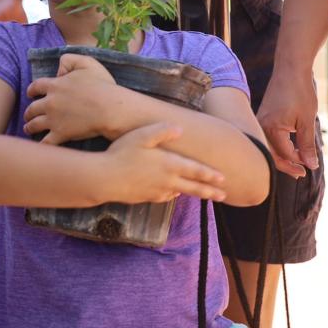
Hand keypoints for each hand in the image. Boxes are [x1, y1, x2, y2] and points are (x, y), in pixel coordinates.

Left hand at [23, 53, 117, 143]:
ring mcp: (53, 120)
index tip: (30, 94)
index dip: (31, 90)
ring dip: (29, 127)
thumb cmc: (102, 85)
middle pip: (32, 108)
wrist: (110, 109)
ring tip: (28, 129)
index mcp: (55, 85)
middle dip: (28, 112)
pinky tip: (38, 147)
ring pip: (34, 125)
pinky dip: (40, 145)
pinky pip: (45, 142)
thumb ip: (69, 60)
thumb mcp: (87, 63)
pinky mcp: (60, 134)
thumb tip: (58, 71)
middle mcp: (50, 103)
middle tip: (28, 115)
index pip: (36, 86)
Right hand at [102, 123, 226, 203]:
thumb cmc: (121, 154)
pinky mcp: (146, 198)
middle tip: (222, 196)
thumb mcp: (141, 136)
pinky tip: (172, 192)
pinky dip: (172, 194)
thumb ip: (161, 131)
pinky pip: (165, 197)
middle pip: (194, 188)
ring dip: (191, 193)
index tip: (223, 179)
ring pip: (179, 192)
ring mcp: (157, 191)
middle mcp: (167, 180)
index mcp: (169, 164)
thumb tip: (180, 128)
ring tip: (200, 193)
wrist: (104, 179)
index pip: (195, 171)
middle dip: (209, 191)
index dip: (210, 175)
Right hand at [256, 66, 319, 177]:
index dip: (298, 163)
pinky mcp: (263, 116)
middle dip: (286, 165)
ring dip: (281, 155)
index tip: (309, 169)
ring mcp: (260, 121)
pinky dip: (278, 144)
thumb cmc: (300, 92)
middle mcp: (261, 126)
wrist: (291, 68)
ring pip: (268, 146)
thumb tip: (310, 165)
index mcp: (271, 129)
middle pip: (271, 154)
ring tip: (296, 163)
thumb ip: (307, 145)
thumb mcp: (307, 121)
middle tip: (301, 173)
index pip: (284, 154)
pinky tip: (289, 147)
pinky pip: (267, 136)